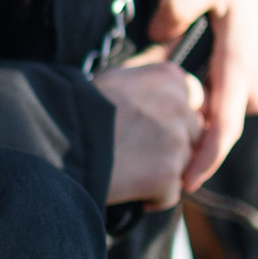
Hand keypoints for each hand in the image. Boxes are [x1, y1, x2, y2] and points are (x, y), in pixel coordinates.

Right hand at [92, 52, 205, 209]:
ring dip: (164, 171)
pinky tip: (129, 189)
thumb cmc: (82, 106)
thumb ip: (150, 75)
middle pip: (194, 133)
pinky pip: (171, 194)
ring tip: (130, 169)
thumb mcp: (119, 76)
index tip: (152, 124)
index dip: (175, 115)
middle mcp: (181, 106)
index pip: (195, 98)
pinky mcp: (169, 174)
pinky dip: (153, 197)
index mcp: (171, 78)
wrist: (62, 139)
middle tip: (137, 150)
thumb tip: (168, 61)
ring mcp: (177, 141)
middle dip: (173, 145)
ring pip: (185, 164)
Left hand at [148, 0, 257, 189]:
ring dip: (191, 127)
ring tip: (150, 128)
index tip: (184, 185)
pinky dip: (202, 114)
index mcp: (242, 69)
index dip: (205, 161)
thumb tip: (158, 36)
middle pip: (215, 132)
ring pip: (219, 122)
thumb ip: (176, 5)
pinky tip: (173, 109)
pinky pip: (225, 111)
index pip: (224, 130)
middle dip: (185, 148)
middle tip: (143, 156)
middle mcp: (256, 88)